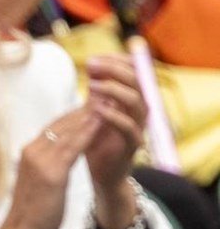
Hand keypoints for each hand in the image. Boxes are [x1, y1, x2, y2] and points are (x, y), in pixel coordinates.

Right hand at [0, 106, 94, 228]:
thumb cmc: (31, 212)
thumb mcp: (40, 182)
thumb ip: (48, 164)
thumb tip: (61, 156)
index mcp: (30, 152)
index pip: (55, 126)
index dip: (75, 114)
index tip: (92, 102)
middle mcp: (33, 150)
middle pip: (62, 123)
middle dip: (84, 108)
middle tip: (104, 92)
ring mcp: (40, 160)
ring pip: (68, 131)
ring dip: (88, 114)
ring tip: (106, 99)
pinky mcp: (50, 173)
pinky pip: (72, 147)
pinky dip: (87, 132)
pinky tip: (99, 122)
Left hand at [80, 55, 145, 228]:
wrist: (102, 172)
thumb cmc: (98, 138)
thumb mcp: (95, 109)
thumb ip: (97, 90)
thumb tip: (93, 64)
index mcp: (131, 100)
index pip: (134, 72)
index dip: (118, 61)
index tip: (95, 57)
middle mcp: (138, 111)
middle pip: (138, 82)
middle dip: (115, 69)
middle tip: (91, 64)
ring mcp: (138, 128)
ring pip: (137, 102)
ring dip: (114, 90)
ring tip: (91, 85)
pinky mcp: (131, 145)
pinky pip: (130, 128)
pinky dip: (114, 115)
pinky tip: (96, 108)